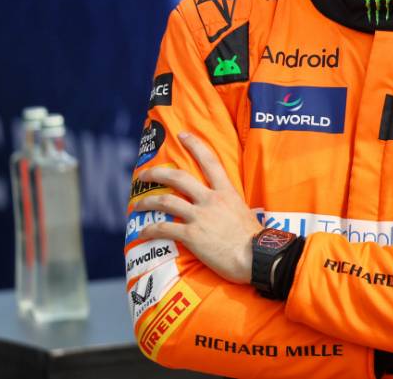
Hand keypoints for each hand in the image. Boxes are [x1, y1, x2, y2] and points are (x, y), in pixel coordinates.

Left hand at [132, 132, 260, 283]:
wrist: (255, 256)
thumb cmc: (254, 238)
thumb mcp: (244, 211)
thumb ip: (229, 205)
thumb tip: (224, 207)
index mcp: (226, 191)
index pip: (210, 161)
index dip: (195, 145)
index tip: (183, 135)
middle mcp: (211, 199)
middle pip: (179, 178)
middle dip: (157, 174)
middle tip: (145, 174)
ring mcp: (200, 216)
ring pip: (166, 202)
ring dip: (148, 202)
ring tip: (136, 204)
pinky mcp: (192, 235)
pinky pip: (165, 229)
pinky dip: (151, 229)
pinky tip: (143, 231)